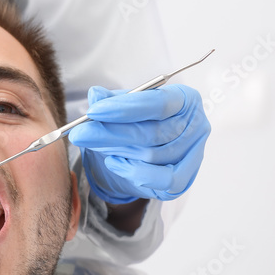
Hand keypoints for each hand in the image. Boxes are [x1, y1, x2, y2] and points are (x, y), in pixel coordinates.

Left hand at [68, 84, 209, 203]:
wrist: (141, 154)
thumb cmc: (135, 122)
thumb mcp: (120, 106)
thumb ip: (109, 100)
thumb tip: (95, 94)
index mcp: (184, 99)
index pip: (158, 103)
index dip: (125, 107)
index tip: (94, 111)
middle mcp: (194, 125)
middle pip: (151, 132)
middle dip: (110, 133)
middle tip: (80, 133)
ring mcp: (193, 154)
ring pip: (151, 155)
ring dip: (117, 150)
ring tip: (95, 144)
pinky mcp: (185, 178)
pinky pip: (161, 180)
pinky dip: (134, 172)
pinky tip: (114, 162)